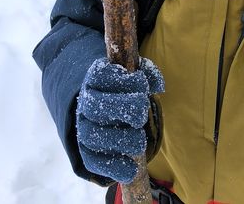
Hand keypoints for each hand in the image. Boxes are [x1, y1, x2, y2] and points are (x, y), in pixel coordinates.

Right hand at [76, 57, 164, 182]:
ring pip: (93, 136)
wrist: (101, 108)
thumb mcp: (133, 75)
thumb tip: (159, 85)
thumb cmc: (122, 89)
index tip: (142, 84)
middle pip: (95, 106)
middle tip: (141, 115)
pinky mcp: (87, 151)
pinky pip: (93, 161)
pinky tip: (132, 169)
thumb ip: (147, 74)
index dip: (123, 80)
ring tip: (140, 141)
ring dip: (120, 140)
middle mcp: (85, 103)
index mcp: (95, 79)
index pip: (100, 75)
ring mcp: (84, 127)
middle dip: (122, 109)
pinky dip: (112, 167)